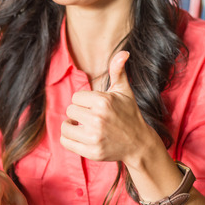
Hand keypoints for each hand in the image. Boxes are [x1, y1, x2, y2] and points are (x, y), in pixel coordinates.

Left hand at [60, 51, 161, 165]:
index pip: (75, 97)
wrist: (139, 143)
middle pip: (70, 111)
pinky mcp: (92, 152)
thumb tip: (123, 52)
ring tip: (84, 127)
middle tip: (92, 118)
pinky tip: (81, 137)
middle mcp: (98, 119)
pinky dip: (69, 139)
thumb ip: (118, 71)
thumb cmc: (129, 114)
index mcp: (103, 102)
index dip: (83, 101)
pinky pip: (65, 142)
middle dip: (79, 113)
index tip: (95, 106)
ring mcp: (95, 137)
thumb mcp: (124, 91)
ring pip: (65, 127)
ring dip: (72, 126)